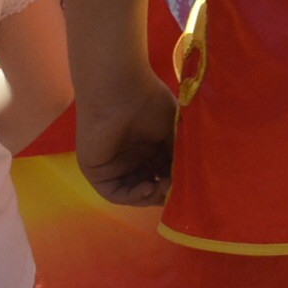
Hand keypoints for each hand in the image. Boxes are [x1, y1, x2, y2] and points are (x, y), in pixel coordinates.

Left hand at [76, 76, 177, 207]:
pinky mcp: (97, 172)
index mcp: (148, 147)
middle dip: (164, 192)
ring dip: (150, 196)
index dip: (176, 181)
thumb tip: (186, 178)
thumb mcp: (173, 132)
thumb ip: (177, 156)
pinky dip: (133, 195)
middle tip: (178, 188)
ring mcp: (113, 166)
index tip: (190, 181)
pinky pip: (115, 192)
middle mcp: (131, 158)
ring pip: (133, 192)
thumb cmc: (149, 102)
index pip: (162, 174)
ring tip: (164, 188)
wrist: (120, 90)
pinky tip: (149, 187)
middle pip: (149, 186)